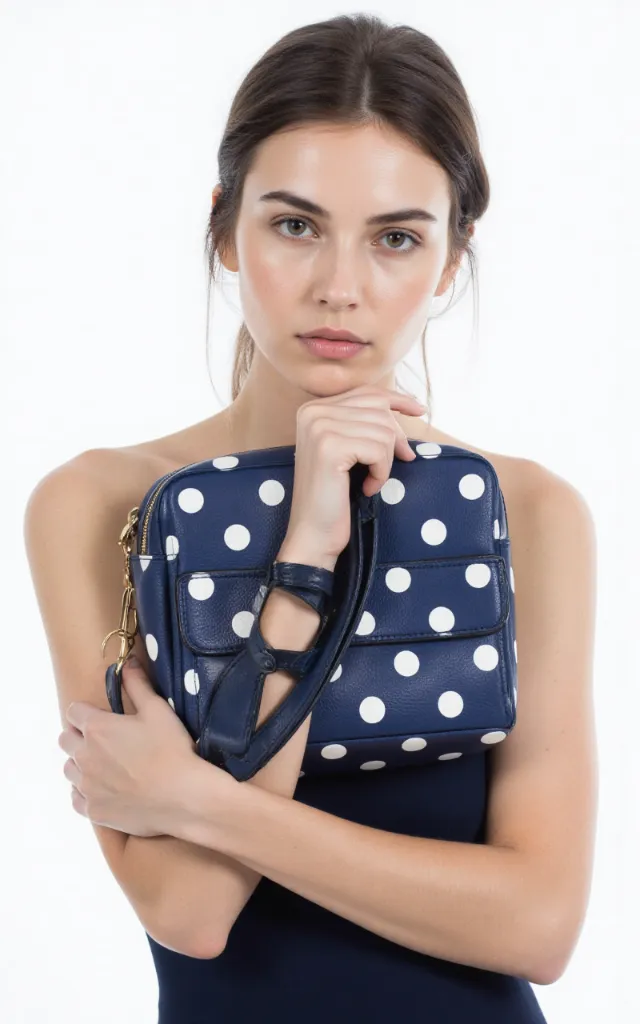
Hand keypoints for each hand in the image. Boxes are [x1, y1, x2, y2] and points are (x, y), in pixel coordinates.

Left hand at [59, 657, 234, 837]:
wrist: (182, 796)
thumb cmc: (171, 749)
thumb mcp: (158, 710)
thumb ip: (137, 684)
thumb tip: (127, 663)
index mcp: (97, 728)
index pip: (73, 711)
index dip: (86, 712)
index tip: (102, 717)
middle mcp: (84, 756)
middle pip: (65, 740)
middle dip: (78, 736)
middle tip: (104, 741)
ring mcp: (86, 786)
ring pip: (69, 770)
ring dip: (81, 764)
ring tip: (105, 766)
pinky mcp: (93, 811)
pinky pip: (76, 798)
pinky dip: (85, 792)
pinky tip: (104, 789)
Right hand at [284, 385, 425, 561]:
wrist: (313, 533)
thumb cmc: (335, 496)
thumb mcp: (350, 451)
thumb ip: (368, 425)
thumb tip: (413, 410)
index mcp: (314, 409)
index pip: (367, 394)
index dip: (397, 401)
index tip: (419, 410)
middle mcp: (313, 412)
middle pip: (378, 410)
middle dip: (395, 439)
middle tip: (394, 464)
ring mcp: (319, 427)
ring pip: (382, 430)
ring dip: (385, 461)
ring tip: (370, 480)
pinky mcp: (329, 446)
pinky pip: (378, 449)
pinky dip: (381, 472)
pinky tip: (367, 487)